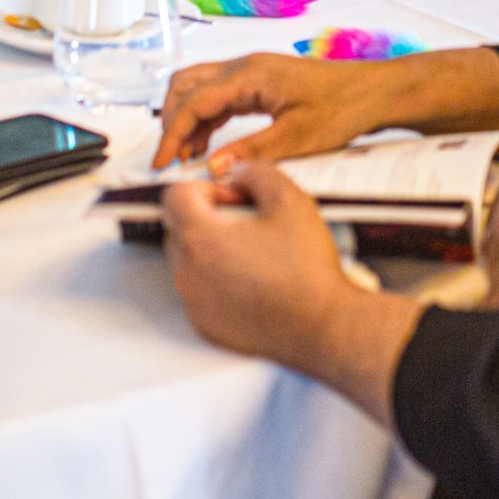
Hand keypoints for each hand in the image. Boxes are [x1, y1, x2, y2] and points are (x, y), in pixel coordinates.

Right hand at [155, 52, 400, 169]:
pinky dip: (205, 119)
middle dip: (172, 120)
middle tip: (170, 158)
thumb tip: (212, 166)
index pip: (194, 101)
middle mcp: (245, 67)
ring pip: (200, 88)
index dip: (172, 133)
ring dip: (187, 120)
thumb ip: (251, 151)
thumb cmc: (342, 108)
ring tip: (187, 158)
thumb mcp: (297, 137)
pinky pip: (219, 96)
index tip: (161, 162)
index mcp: (250, 75)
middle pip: (187, 85)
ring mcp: (251, 72)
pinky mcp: (259, 83)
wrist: (373, 91)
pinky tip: (207, 146)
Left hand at [161, 163, 422, 424]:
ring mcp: (194, 302)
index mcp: (201, 238)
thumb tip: (239, 172)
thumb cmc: (307, 270)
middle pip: (177, 227)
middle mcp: (188, 272)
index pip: (174, 196)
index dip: (206, 188)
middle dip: (206, 217)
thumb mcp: (290, 200)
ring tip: (252, 251)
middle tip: (245, 221)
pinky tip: (251, 280)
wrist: (323, 325)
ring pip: (186, 260)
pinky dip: (215, 280)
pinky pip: (197, 291)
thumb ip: (257, 172)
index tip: (233, 198)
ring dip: (210, 248)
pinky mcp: (205, 324)